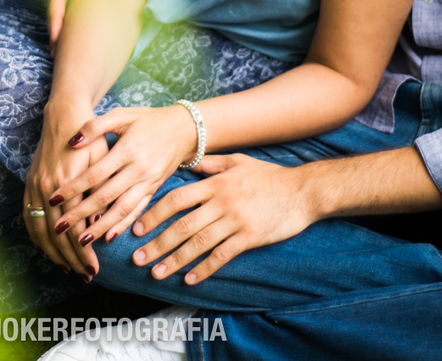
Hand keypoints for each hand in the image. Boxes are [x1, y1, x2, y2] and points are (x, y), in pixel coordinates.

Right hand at [24, 103, 108, 278]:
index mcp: (66, 183)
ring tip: (67, 269)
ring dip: (53, 253)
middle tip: (86, 274)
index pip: (74, 228)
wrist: (64, 116)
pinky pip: (28, 218)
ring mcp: (35, 186)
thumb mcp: (101, 162)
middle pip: (57, 235)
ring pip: (40, 229)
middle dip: (71, 258)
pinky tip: (46, 250)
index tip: (96, 268)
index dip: (84, 251)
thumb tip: (98, 225)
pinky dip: (36, 237)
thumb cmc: (90, 138)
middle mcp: (47, 187)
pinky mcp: (30, 184)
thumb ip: (98, 192)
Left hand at [45, 105, 199, 258]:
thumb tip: (71, 142)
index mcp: (128, 149)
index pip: (95, 173)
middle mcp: (139, 169)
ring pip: (122, 209)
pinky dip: (123, 226)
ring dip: (101, 227)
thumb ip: (95, 126)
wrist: (184, 129)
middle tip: (60, 227)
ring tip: (81, 241)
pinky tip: (109, 237)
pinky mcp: (154, 190)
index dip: (74, 187)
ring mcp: (148, 182)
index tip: (54, 198)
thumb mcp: (122, 115)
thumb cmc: (148, 120)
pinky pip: (138, 211)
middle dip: (81, 214)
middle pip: (106, 196)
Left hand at [127, 153, 320, 284]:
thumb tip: (188, 163)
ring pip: (198, 243)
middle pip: (182, 225)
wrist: (303, 190)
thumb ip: (211, 164)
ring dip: (174, 260)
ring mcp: (235, 220)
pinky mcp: (250, 237)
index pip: (176, 199)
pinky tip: (190, 280)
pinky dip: (205, 268)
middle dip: (157, 244)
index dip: (154, 215)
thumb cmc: (270, 176)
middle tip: (138, 259)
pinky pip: (222, 255)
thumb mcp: (238, 161)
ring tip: (156, 273)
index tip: (138, 228)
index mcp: (215, 184)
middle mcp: (221, 202)